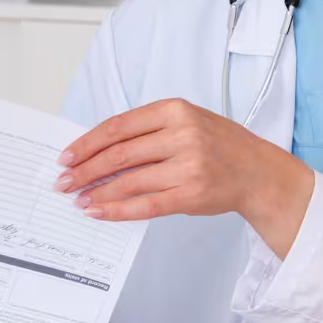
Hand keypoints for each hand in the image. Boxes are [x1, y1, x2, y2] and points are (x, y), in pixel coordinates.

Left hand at [56, 99, 311, 250]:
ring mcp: (188, 166)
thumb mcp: (187, 122)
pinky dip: (117, 210)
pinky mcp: (191, 194)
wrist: (258, 172)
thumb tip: (99, 151)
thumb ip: (148, 131)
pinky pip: (145, 205)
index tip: (67, 156)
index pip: (119, 126)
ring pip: (129, 181)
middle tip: (64, 182)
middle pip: (119, 154)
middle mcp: (182, 135)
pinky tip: (99, 211)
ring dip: (97, 192)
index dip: (87, 143)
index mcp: (175, 110)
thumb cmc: (220, 146)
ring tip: (79, 199)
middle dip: (85, 170)